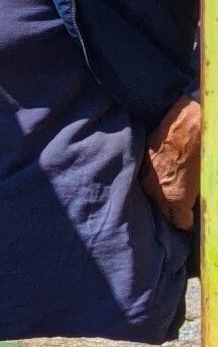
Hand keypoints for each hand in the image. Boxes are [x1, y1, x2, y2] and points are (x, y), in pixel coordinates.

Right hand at [143, 95, 201, 230]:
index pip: (179, 222)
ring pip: (153, 197)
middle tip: (180, 206)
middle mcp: (157, 193)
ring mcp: (146, 180)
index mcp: (176, 199)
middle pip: (164, 212)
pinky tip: (162, 176)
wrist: (185, 124)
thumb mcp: (204, 179)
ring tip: (170, 190)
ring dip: (161, 196)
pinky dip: (154, 182)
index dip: (187, 222)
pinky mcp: (141, 167)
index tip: (190, 219)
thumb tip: (191, 203)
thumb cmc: (202, 151)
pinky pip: (147, 182)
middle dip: (172, 211)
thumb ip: (193, 196)